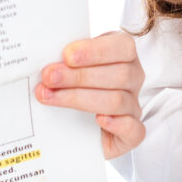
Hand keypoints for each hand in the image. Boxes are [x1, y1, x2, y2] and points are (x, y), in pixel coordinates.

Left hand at [35, 30, 145, 158]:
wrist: (77, 121)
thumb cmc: (76, 83)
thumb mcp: (72, 63)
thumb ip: (66, 59)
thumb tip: (47, 62)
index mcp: (123, 54)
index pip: (121, 47)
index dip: (95, 51)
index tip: (67, 56)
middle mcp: (133, 78)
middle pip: (118, 75)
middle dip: (79, 76)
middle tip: (50, 78)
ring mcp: (133, 106)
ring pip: (117, 101)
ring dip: (80, 98)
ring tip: (52, 97)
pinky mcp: (131, 134)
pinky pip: (134, 130)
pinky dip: (118, 124)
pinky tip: (99, 120)